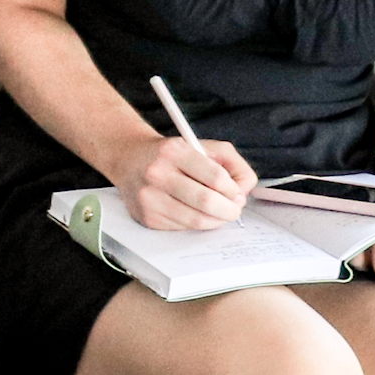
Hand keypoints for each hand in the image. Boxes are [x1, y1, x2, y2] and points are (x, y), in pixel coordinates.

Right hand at [113, 132, 256, 231]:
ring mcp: (149, 197)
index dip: (233, 190)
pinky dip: (197, 224)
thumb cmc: (173, 155)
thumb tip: (244, 190)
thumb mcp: (204, 146)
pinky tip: (195, 213)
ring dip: (216, 220)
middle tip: (234, 209)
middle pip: (207, 202)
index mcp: (174, 151)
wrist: (130, 159)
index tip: (236, 192)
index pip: (216, 177)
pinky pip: (183, 228)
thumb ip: (233, 163)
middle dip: (229, 210)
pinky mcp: (146, 217)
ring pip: (196, 220)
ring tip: (219, 213)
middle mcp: (158, 173)